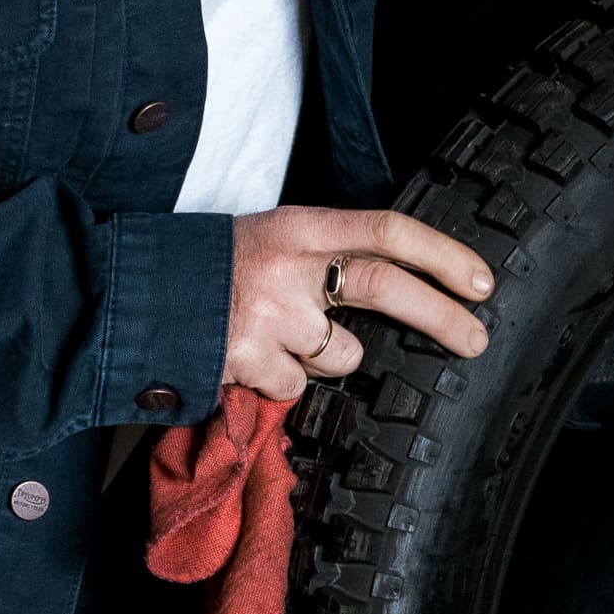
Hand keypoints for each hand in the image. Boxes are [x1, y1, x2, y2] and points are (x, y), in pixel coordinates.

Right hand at [224, 205, 493, 401]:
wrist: (134, 293)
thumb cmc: (210, 269)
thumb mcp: (269, 241)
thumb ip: (321, 259)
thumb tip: (384, 291)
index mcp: (297, 226)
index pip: (384, 230)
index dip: (439, 254)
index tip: (479, 280)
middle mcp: (289, 265)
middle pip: (383, 286)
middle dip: (441, 317)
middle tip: (477, 339)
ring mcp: (272, 314)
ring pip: (339, 355)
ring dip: (318, 356)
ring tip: (271, 335)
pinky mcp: (251, 360)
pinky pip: (297, 386)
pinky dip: (278, 381)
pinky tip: (247, 357)